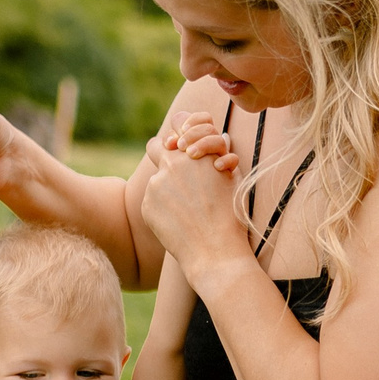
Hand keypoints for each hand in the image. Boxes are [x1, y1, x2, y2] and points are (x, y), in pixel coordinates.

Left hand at [137, 113, 245, 277]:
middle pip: (155, 147)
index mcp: (194, 154)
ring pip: (155, 180)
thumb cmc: (230, 215)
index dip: (177, 140)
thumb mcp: (231, 179)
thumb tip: (223, 137)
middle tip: (172, 170)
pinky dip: (162, 209)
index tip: (180, 148)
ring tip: (184, 209)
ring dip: (165, 188)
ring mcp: (156, 185)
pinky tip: (178, 223)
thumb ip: (219, 155)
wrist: (215, 249)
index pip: (177, 130)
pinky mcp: (147, 205)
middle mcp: (171, 164)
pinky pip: (152, 202)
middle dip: (161, 154)